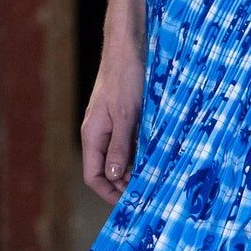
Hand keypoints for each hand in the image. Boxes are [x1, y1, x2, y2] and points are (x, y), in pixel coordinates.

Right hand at [81, 0, 146, 202]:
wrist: (128, 48)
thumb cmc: (126, 78)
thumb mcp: (126, 115)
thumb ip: (120, 147)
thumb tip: (116, 177)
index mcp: (92, 135)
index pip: (93, 176)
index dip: (109, 193)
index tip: (130, 203)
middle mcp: (98, 134)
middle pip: (106, 170)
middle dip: (124, 185)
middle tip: (149, 194)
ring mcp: (110, 126)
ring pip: (120, 157)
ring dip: (135, 169)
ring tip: (156, 179)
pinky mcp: (122, 117)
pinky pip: (128, 143)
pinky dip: (140, 153)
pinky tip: (157, 157)